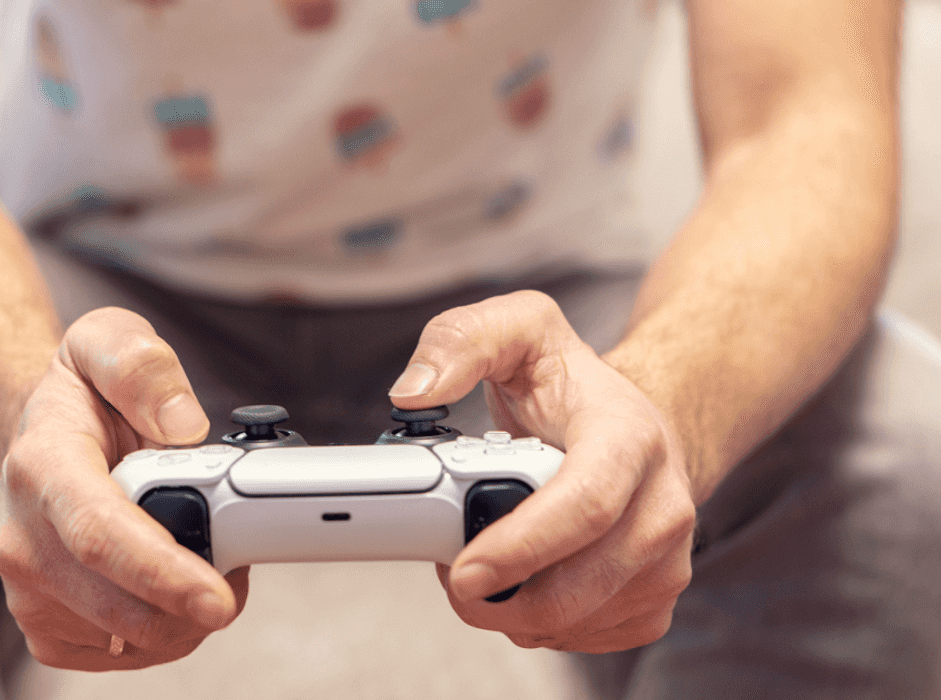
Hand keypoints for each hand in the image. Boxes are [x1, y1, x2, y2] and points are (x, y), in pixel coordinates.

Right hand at [0, 308, 247, 669]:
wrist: (39, 440)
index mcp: (41, 465)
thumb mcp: (108, 341)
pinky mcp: (46, 627)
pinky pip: (120, 652)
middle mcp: (23, 537)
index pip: (100, 534)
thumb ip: (143, 368)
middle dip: (194, 600)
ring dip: (185, 614)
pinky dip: (164, 631)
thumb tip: (184, 426)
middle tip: (237, 567)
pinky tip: (171, 586)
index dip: (162, 573)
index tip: (218, 595)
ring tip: (203, 560)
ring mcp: (29, 591)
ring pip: (128, 636)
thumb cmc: (83, 396)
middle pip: (119, 601)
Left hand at [390, 291, 695, 652]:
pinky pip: (590, 637)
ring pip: (582, 620)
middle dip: (504, 597)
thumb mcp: (516, 329)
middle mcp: (663, 503)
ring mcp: (667, 558)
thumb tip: (413, 391)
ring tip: (481, 568)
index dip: (522, 547)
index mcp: (629, 437)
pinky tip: (520, 586)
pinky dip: (541, 627)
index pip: (585, 505)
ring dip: (514, 613)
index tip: (464, 569)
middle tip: (453, 580)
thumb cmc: (569, 382)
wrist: (634, 421)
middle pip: (583, 583)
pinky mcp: (656, 597)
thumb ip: (461, 342)